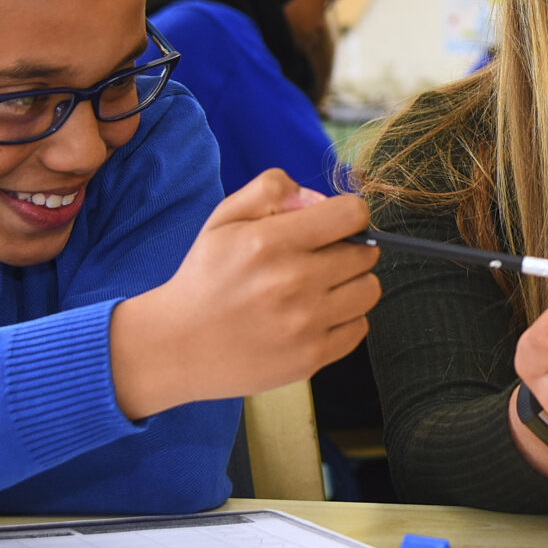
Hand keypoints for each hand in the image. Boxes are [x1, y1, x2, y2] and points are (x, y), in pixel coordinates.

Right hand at [108, 170, 379, 419]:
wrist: (177, 346)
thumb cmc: (205, 277)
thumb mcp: (223, 219)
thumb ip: (270, 190)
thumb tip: (316, 197)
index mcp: (272, 242)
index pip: (352, 214)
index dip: (349, 214)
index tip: (334, 225)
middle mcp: (293, 282)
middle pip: (366, 254)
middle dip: (348, 250)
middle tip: (319, 260)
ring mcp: (305, 324)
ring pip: (370, 290)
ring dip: (352, 285)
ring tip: (321, 289)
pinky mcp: (311, 357)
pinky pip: (359, 328)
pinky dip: (345, 320)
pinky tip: (315, 316)